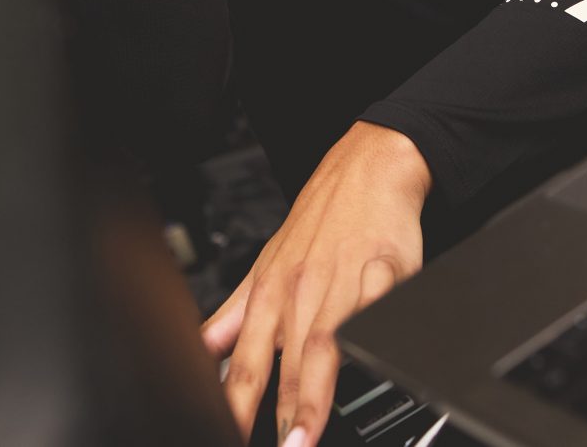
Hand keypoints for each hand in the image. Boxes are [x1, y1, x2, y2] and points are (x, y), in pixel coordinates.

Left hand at [201, 122, 429, 445]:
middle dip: (278, 414)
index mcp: (269, 292)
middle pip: (285, 360)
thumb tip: (201, 354)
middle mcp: (301, 290)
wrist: (367, 167)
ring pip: (326, 344)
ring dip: (314, 394)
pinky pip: (377, 306)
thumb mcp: (265, 266)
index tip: (227, 436)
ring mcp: (342, 281)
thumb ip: (235, 317)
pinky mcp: (385, 270)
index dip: (235, 405)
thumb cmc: (320, 221)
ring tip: (306, 436)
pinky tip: (374, 366)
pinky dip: (373, 336)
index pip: (246, 360)